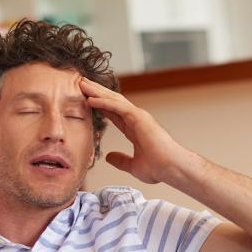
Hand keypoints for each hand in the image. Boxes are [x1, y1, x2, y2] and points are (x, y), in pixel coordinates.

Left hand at [80, 78, 194, 184]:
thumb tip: (109, 157)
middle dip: (96, 92)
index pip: (113, 113)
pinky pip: (117, 106)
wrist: (171, 168)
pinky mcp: (139, 117)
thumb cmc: (158, 168)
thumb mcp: (133, 165)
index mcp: (134, 128)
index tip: (86, 99)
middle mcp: (136, 119)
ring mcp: (138, 116)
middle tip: (80, 84)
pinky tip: (91, 99)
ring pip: (113, 99)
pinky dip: (103, 101)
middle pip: (111, 101)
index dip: (100, 105)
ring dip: (97, 91)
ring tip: (81, 84)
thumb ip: (121, 160)